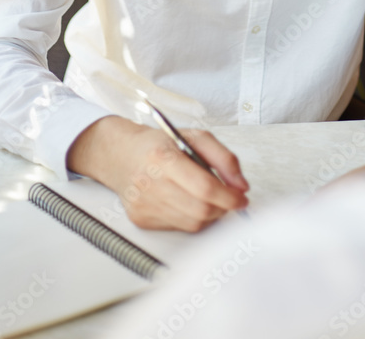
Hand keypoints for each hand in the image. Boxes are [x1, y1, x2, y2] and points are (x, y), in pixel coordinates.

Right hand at [67, 116, 249, 231]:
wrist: (122, 155)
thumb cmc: (160, 144)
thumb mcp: (195, 137)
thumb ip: (224, 157)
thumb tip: (241, 185)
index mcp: (162, 156)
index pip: (204, 187)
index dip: (229, 196)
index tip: (241, 197)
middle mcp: (150, 182)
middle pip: (200, 209)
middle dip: (222, 207)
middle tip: (229, 198)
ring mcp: (144, 204)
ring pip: (192, 223)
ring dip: (209, 214)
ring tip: (209, 198)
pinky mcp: (141, 219)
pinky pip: (179, 227)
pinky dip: (192, 218)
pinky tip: (188, 202)